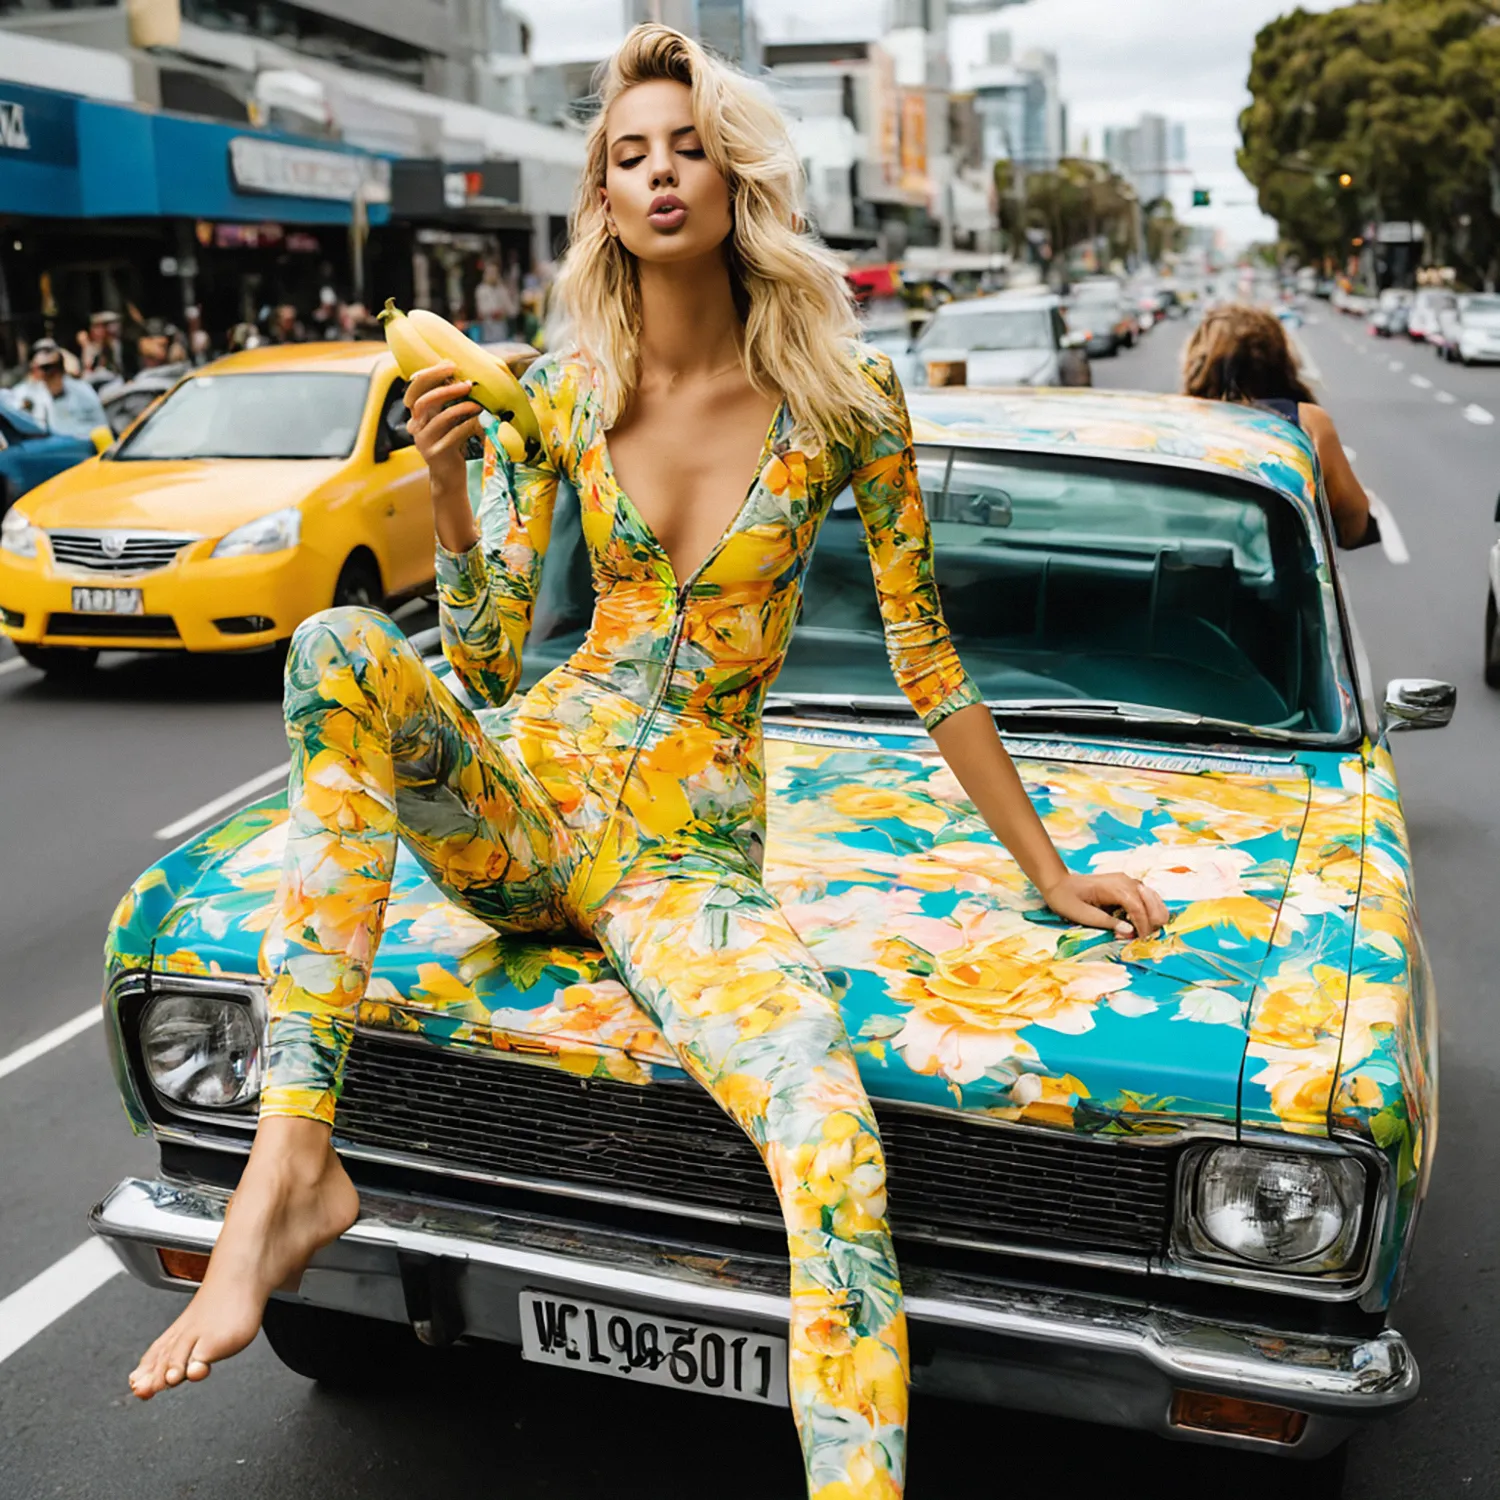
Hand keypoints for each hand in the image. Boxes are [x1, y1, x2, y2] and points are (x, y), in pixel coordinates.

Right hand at [404, 364, 482, 485]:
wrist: (449, 476)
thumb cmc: (452, 443)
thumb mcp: (448, 420)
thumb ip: (449, 402)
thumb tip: (464, 375)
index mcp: (417, 414)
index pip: (415, 388)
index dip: (431, 375)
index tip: (450, 365)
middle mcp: (416, 426)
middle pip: (423, 401)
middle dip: (445, 389)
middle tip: (467, 384)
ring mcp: (423, 441)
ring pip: (440, 418)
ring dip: (461, 407)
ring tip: (477, 404)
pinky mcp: (436, 454)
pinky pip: (454, 435)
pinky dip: (469, 425)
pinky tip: (479, 422)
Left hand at [1040, 871, 1167, 939]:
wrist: (1058, 884)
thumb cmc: (1067, 899)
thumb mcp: (1083, 916)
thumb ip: (1107, 923)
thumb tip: (1129, 931)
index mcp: (1115, 888)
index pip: (1138, 908)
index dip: (1143, 926)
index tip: (1141, 940)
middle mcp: (1125, 881)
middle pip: (1151, 901)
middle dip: (1151, 921)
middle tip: (1142, 938)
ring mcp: (1127, 881)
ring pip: (1153, 898)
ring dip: (1153, 915)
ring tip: (1144, 932)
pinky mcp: (1126, 885)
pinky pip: (1146, 896)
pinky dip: (1150, 909)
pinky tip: (1143, 922)